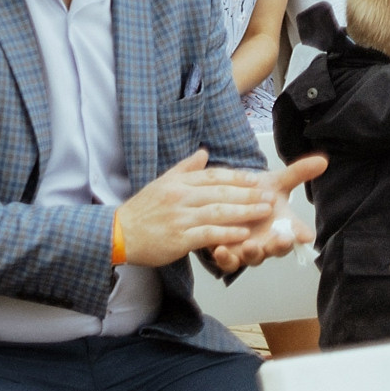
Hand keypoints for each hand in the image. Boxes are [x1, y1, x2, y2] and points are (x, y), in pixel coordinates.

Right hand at [114, 149, 279, 266]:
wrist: (120, 233)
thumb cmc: (142, 211)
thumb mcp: (160, 183)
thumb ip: (184, 168)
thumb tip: (203, 153)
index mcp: (176, 183)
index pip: (212, 176)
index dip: (236, 177)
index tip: (257, 179)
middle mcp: (179, 197)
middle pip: (219, 192)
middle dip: (247, 194)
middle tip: (270, 196)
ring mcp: (179, 217)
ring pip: (218, 211)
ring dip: (244, 211)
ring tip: (264, 211)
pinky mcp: (179, 238)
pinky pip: (208, 233)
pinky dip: (227, 233)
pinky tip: (244, 234)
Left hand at [204, 156, 327, 271]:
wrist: (225, 199)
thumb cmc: (254, 194)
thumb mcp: (275, 182)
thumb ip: (297, 173)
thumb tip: (323, 160)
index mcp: (283, 226)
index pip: (298, 233)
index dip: (302, 234)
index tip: (306, 234)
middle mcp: (268, 241)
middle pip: (278, 248)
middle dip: (280, 245)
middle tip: (282, 239)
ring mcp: (248, 249)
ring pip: (254, 257)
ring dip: (254, 253)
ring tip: (251, 245)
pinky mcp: (229, 254)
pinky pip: (228, 262)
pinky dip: (226, 258)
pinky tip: (220, 249)